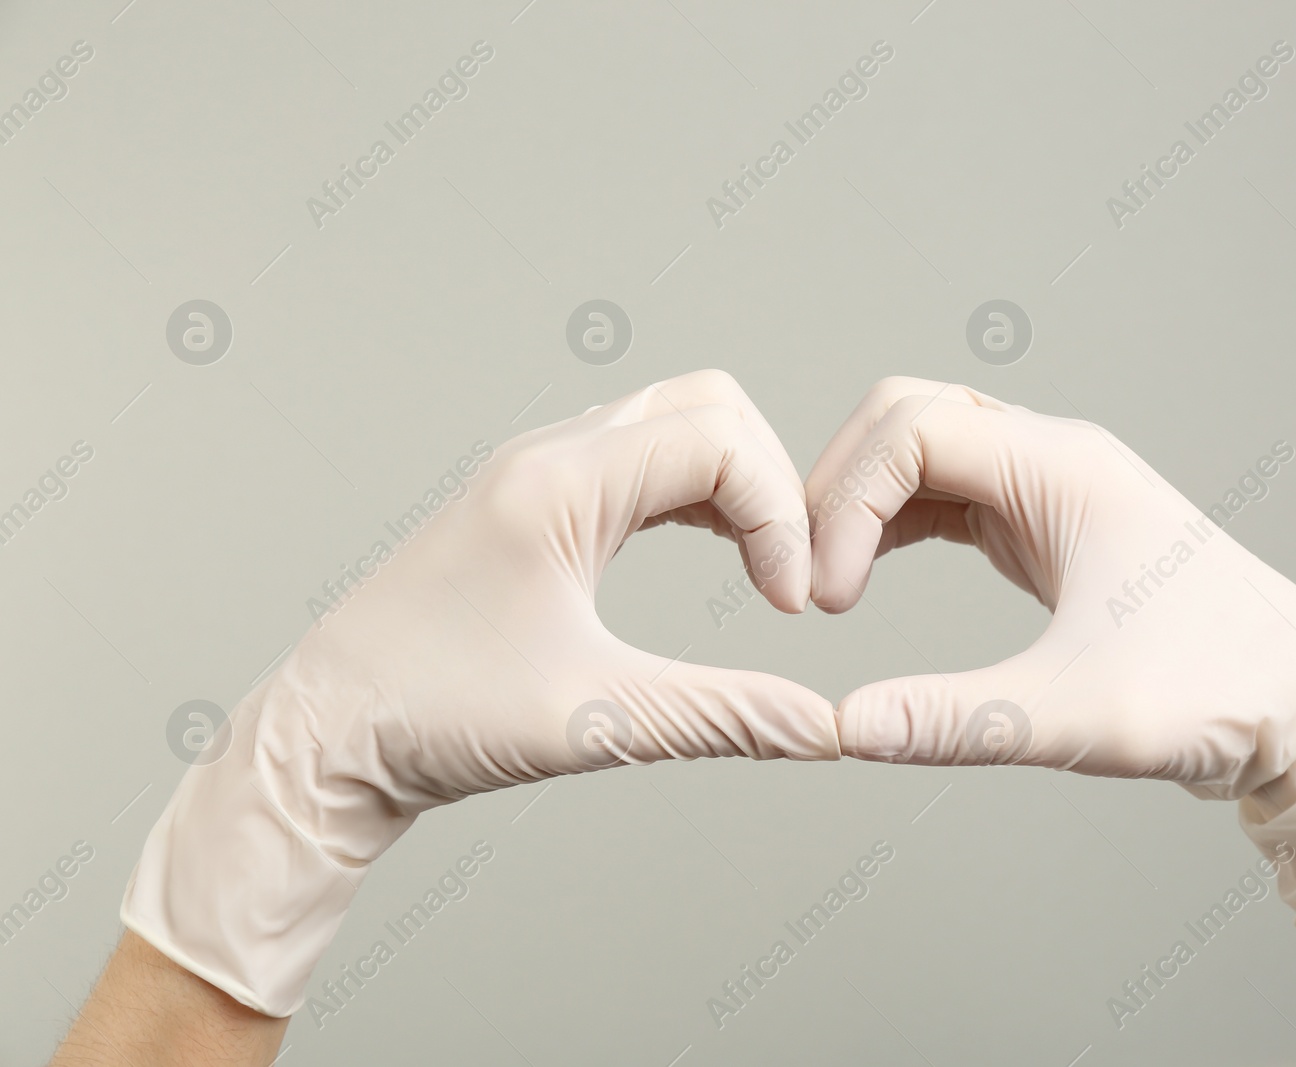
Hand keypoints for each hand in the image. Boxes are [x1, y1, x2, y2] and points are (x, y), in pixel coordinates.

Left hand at [123, 370, 837, 1016]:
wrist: (327, 736)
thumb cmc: (429, 717)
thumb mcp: (595, 722)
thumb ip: (724, 717)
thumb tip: (825, 731)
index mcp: (557, 482)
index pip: (720, 440)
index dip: (780, 516)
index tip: (787, 606)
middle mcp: (547, 456)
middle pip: (707, 405)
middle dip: (769, 483)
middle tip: (785, 574)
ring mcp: (536, 472)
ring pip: (673, 423)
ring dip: (734, 483)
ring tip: (762, 567)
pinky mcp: (532, 503)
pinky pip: (639, 459)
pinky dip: (695, 493)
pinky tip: (714, 551)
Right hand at [806, 377, 1295, 924]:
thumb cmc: (1218, 695)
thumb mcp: (1078, 716)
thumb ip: (958, 721)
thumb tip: (849, 729)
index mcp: (1065, 468)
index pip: (912, 431)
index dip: (846, 503)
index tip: (830, 598)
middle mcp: (1055, 457)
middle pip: (908, 414)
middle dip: (841, 483)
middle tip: (811, 574)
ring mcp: (1051, 485)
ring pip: (924, 447)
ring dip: (864, 499)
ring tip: (830, 581)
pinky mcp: (1047, 523)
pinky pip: (949, 491)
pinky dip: (894, 520)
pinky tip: (867, 572)